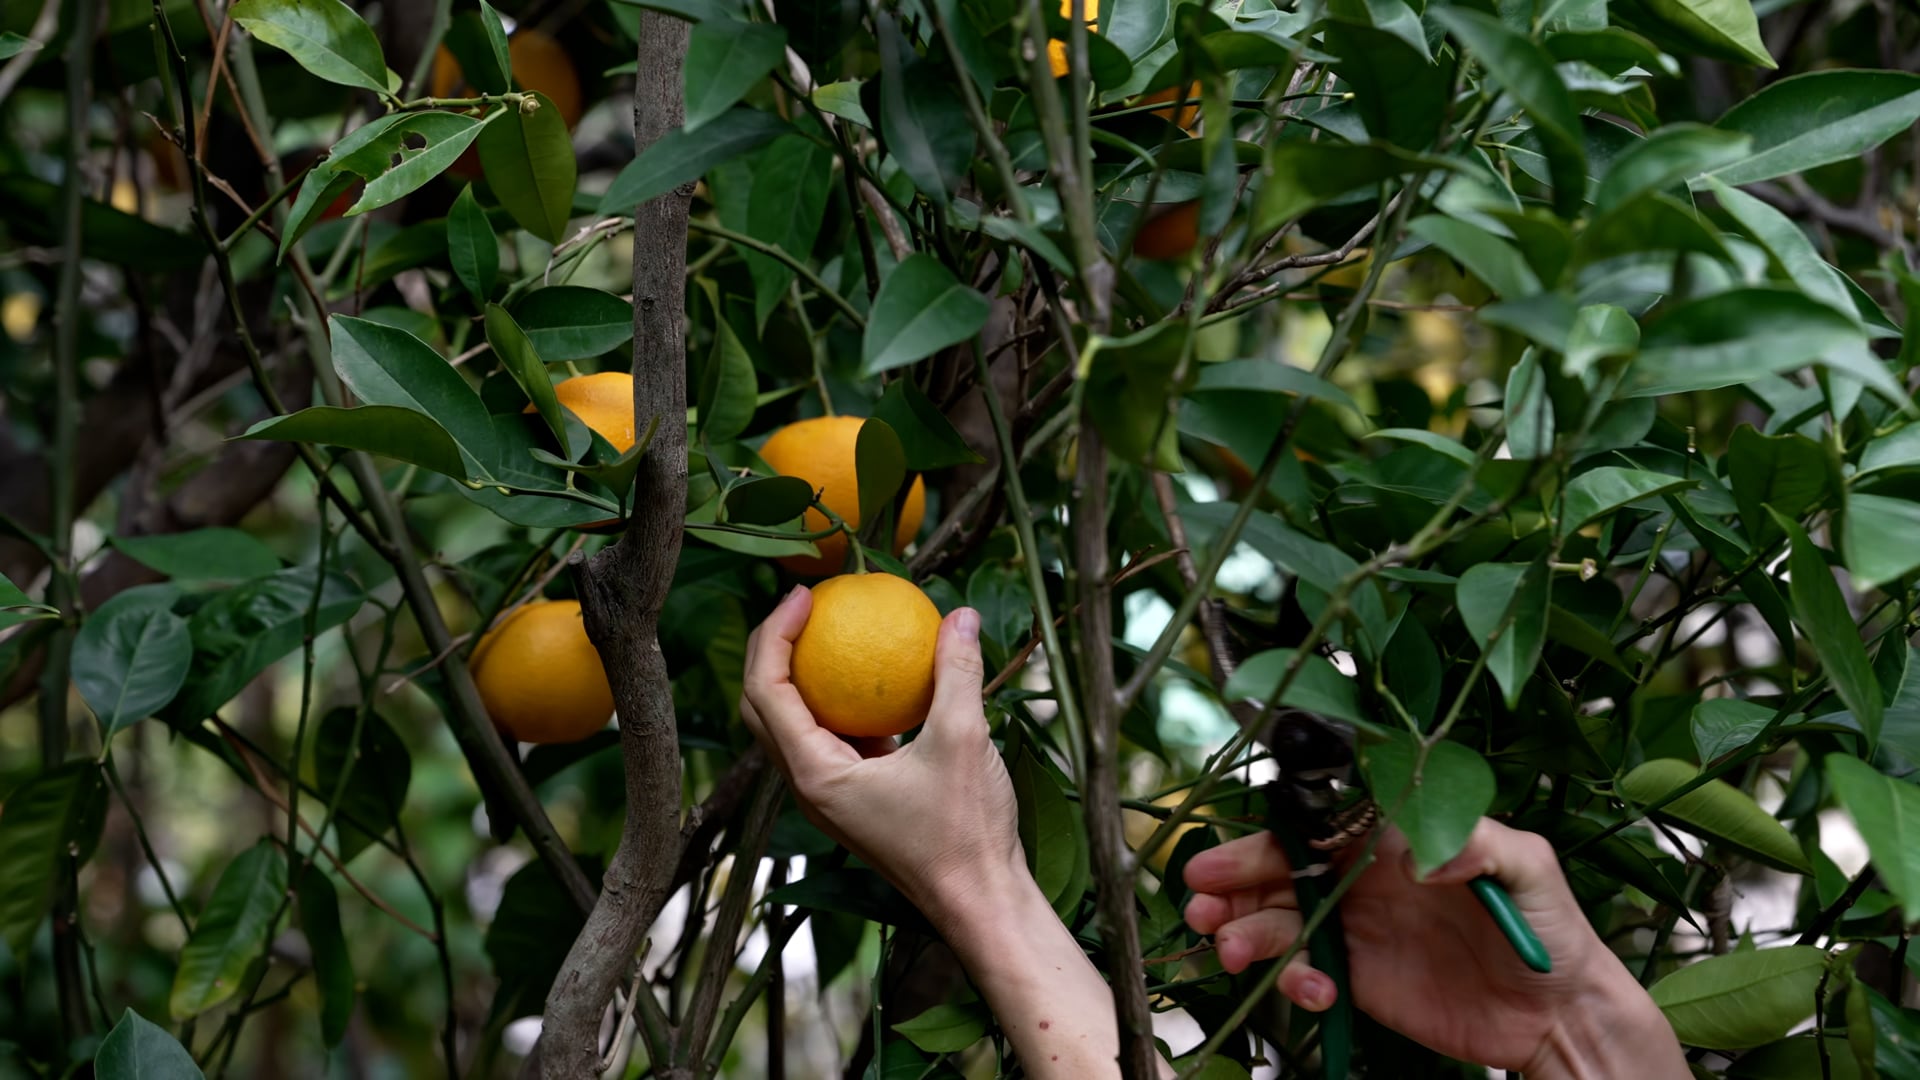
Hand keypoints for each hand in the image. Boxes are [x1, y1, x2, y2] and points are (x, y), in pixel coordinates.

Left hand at [743, 587, 1153, 1077]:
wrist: (980, 902)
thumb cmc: (966, 830)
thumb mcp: (963, 739)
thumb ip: (956, 672)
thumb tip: (961, 615)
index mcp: (813, 774)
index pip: (767, 690)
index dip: (774, 633)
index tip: (807, 594)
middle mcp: (809, 786)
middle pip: (764, 706)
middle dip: (773, 650)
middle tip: (807, 604)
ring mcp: (832, 796)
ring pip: (797, 725)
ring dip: (805, 677)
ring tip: (836, 631)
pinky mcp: (858, 800)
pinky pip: (838, 740)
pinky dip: (848, 704)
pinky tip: (884, 678)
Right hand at [1183, 819, 1687, 1077]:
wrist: (1560, 1013)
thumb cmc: (1551, 927)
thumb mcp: (1528, 867)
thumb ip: (1479, 844)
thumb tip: (1421, 855)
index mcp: (1395, 838)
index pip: (1316, 823)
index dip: (1268, 836)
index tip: (1230, 854)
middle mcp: (1365, 876)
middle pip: (1281, 869)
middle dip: (1234, 881)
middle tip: (1201, 899)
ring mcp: (1357, 926)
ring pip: (1279, 918)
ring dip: (1244, 930)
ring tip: (1230, 950)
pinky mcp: (1356, 977)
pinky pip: (1304, 971)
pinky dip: (1293, 980)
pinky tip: (1314, 992)